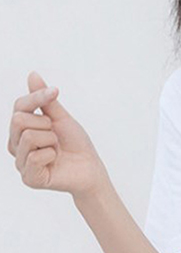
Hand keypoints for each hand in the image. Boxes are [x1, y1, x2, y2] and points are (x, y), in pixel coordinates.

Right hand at [9, 71, 109, 197]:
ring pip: (27, 137)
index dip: (37, 97)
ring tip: (56, 149)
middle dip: (46, 124)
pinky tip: (55, 161)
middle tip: (56, 136)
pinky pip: (34, 157)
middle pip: (18, 120)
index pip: (19, 106)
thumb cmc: (76, 144)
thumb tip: (33, 74)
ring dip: (51, 140)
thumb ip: (45, 100)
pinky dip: (51, 155)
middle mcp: (16, 145)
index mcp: (21, 130)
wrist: (91, 168)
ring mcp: (20, 162)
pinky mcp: (29, 178)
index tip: (56, 91)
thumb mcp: (61, 118)